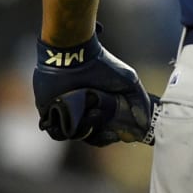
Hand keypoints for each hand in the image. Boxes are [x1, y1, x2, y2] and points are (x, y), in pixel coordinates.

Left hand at [34, 34, 156, 145]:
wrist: (74, 56)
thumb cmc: (102, 67)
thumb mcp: (129, 82)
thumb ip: (140, 102)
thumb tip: (144, 126)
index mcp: (101, 110)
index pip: (106, 133)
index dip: (111, 136)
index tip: (115, 133)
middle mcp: (83, 114)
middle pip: (90, 137)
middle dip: (97, 134)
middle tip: (100, 118)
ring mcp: (65, 115)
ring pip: (74, 135)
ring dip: (82, 129)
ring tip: (87, 111)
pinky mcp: (49, 113)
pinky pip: (55, 132)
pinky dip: (62, 129)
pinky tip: (71, 114)